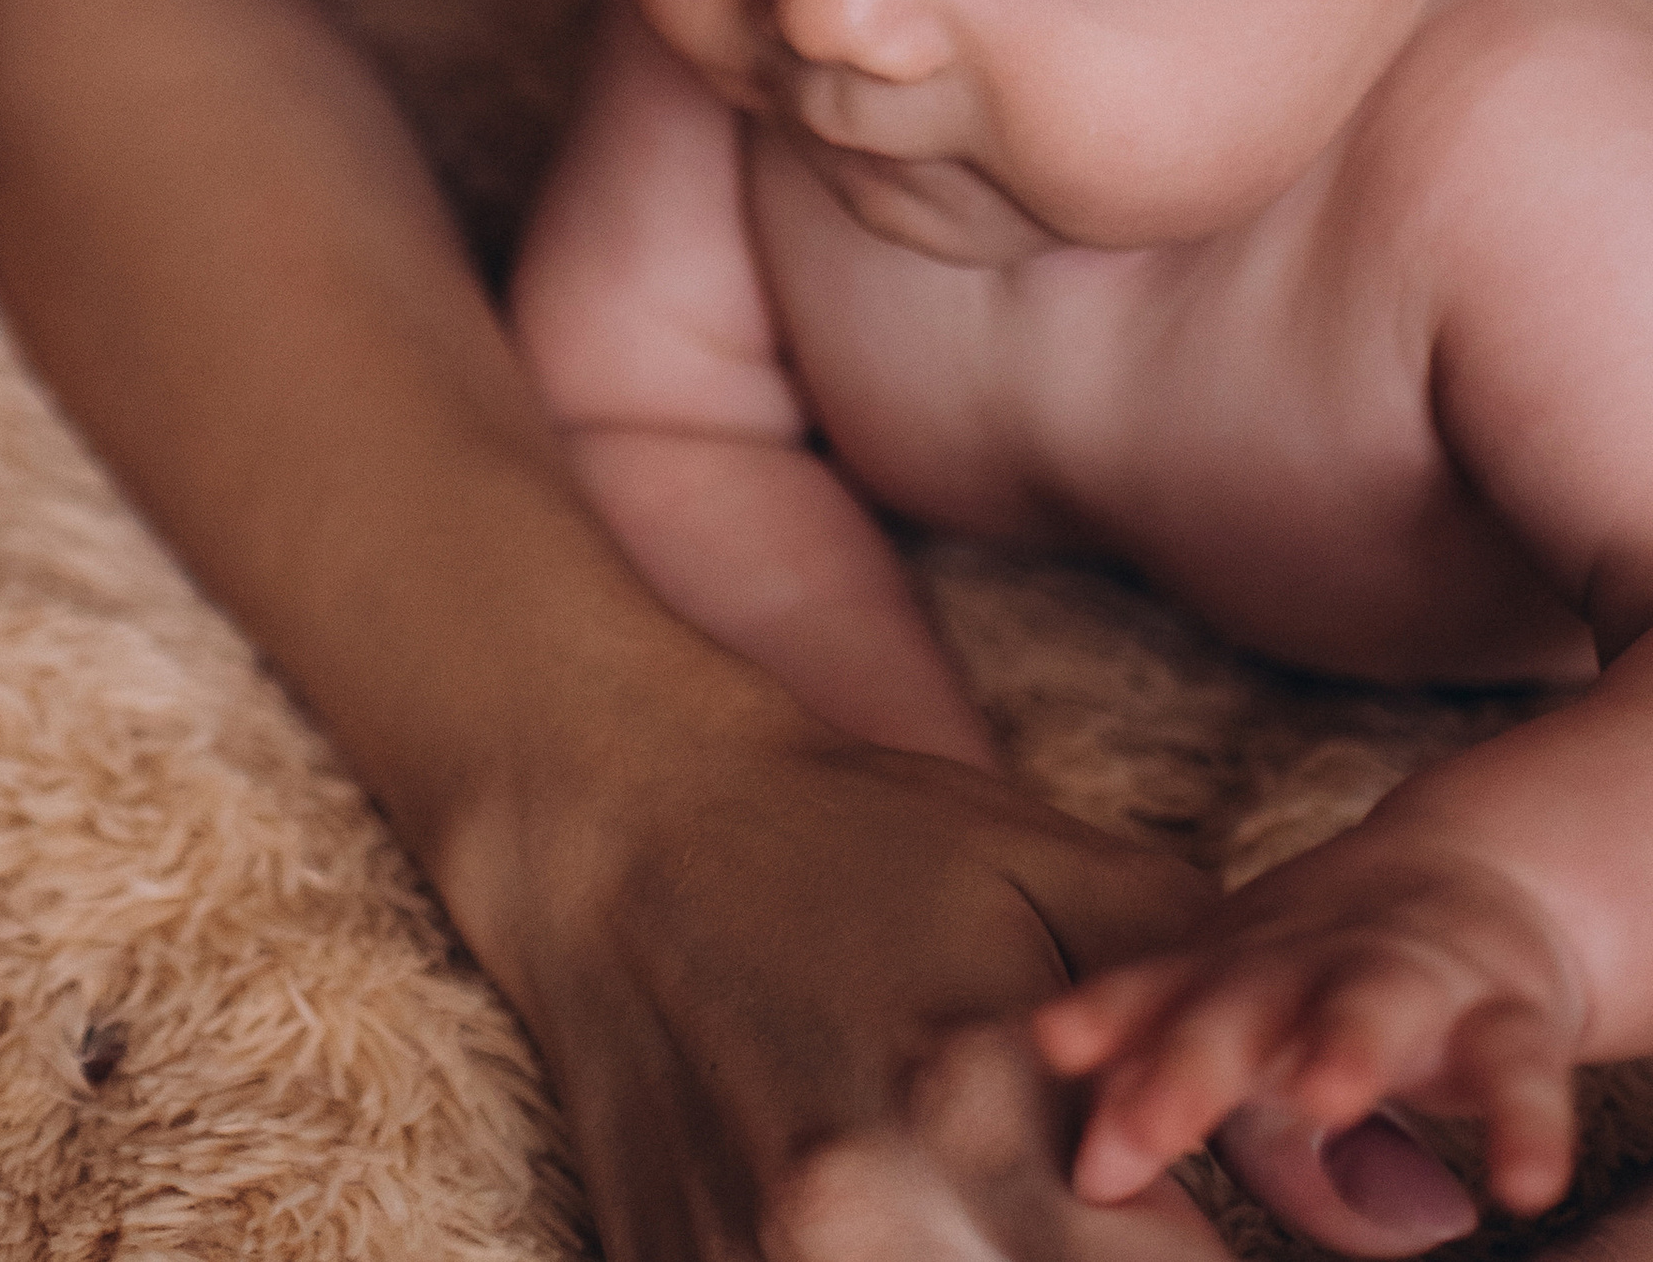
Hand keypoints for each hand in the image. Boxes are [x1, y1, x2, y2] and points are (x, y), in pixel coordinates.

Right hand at [468, 667, 1232, 1259]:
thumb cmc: (871, 838)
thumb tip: (1421, 1214)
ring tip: (1015, 1209)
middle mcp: (874, 1213)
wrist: (620, 821)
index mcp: (986, 1104)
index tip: (1229, 1233)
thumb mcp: (1081, 888)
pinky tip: (922, 1220)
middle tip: (1123, 1221)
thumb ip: (1247, 1060)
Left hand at [1035, 825, 1582, 1255]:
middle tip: (1143, 1120)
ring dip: (1346, 1041)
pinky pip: (1521, 1074)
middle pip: (1240, 1003)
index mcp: (1230, 966)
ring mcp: (1408, 978)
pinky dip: (1525, 1126)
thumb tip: (1097, 1184)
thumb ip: (1170, 1088)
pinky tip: (1520, 1187)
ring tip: (1325, 1094)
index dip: (1104, 1021)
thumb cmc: (1315, 979)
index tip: (1050, 1046)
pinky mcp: (1509, 1016)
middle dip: (1191, 1061)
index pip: (1153, 993)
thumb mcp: (1236, 1020)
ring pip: (1372, 1004)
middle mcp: (1307, 963)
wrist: (1473, 877)